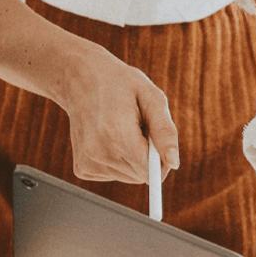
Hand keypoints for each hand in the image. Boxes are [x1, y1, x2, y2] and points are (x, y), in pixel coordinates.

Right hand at [57, 42, 179, 183]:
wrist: (80, 79)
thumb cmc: (121, 84)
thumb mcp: (151, 97)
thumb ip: (165, 131)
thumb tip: (174, 163)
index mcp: (116, 133)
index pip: (149, 171)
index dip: (160, 159)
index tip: (156, 140)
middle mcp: (98, 152)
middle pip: (141, 176)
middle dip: (147, 155)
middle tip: (137, 128)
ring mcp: (87, 163)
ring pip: (129, 177)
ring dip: (133, 157)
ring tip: (122, 130)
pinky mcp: (82, 169)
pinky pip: (115, 174)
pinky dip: (118, 160)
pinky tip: (109, 138)